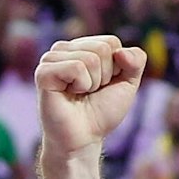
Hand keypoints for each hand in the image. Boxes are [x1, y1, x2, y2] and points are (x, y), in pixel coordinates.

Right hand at [37, 35, 146, 157]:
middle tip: (91, 91)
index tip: (105, 84)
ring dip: (93, 83)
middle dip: (106, 75)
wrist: (85, 137)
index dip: (117, 68)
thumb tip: (121, 51)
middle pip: (103, 48)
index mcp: (82, 47)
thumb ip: (135, 62)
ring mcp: (51, 58)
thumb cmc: (102, 111)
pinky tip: (70, 93)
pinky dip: (81, 85)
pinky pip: (76, 67)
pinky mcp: (43, 71)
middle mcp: (64, 48)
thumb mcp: (127, 84)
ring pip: (91, 58)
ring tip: (80, 93)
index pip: (111, 42)